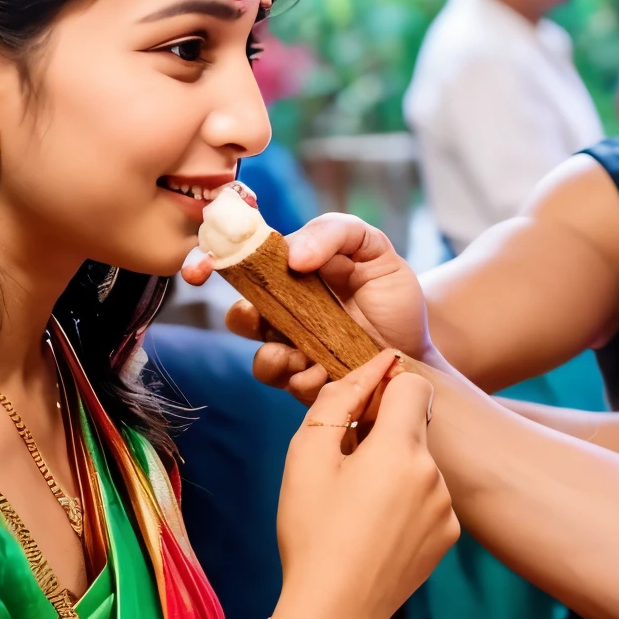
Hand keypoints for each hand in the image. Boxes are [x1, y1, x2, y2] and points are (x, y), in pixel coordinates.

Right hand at [182, 212, 437, 405]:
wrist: (418, 350)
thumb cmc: (394, 297)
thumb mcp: (374, 249)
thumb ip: (335, 232)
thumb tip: (291, 255)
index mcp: (291, 275)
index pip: (242, 264)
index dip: (211, 262)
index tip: (200, 269)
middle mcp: (285, 315)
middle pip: (240, 316)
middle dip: (239, 316)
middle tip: (255, 317)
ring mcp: (296, 352)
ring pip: (261, 358)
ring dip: (274, 356)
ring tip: (301, 353)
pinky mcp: (310, 385)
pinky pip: (291, 386)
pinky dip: (303, 379)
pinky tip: (326, 372)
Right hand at [272, 352, 458, 618]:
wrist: (332, 611)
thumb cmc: (311, 531)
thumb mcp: (307, 456)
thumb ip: (340, 400)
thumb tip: (372, 365)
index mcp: (400, 449)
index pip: (413, 385)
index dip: (383, 388)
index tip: (357, 411)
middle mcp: (434, 475)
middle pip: (414, 427)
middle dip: (383, 434)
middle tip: (344, 468)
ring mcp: (446, 508)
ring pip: (421, 465)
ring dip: (395, 471)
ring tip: (356, 507)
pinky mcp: (448, 536)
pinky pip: (429, 500)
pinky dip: (407, 503)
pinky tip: (375, 529)